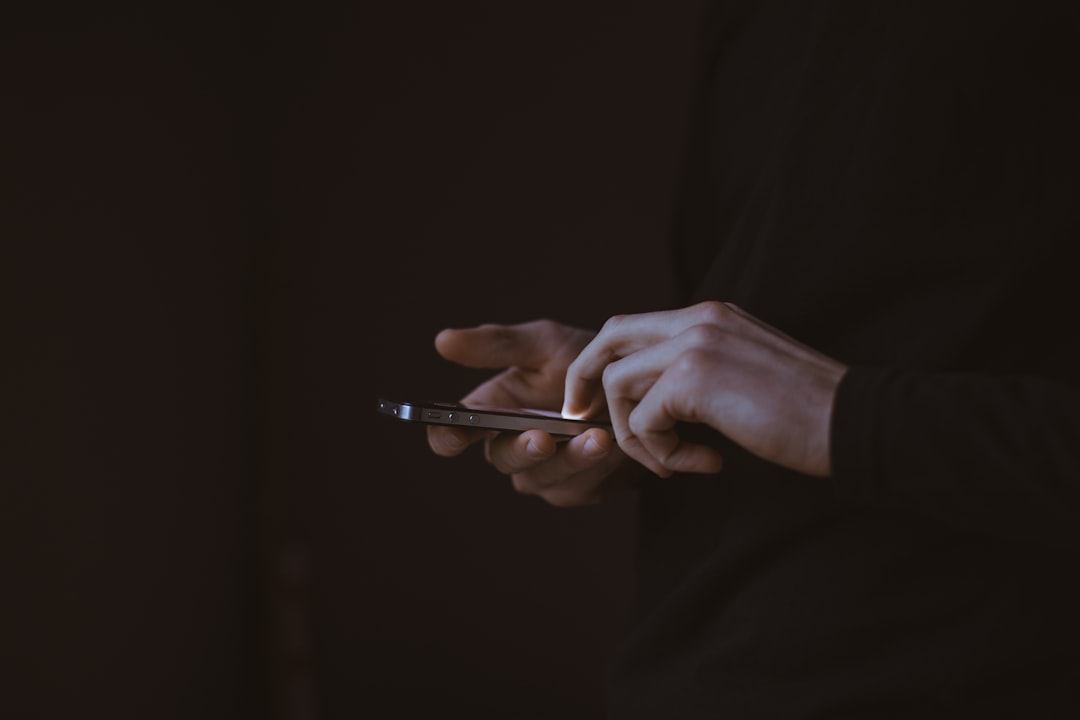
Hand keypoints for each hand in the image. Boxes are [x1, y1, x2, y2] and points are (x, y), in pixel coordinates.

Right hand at [428, 320, 630, 506]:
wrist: (639, 385)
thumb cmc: (584, 360)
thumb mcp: (544, 343)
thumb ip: (497, 344)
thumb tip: (442, 340)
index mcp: (491, 411)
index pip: (453, 432)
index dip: (447, 436)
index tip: (454, 433)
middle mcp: (510, 446)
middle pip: (501, 460)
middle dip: (522, 450)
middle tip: (542, 438)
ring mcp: (543, 472)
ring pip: (541, 478)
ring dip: (570, 460)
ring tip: (597, 436)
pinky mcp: (576, 488)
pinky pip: (578, 487)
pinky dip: (597, 467)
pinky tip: (616, 445)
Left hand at [562, 301, 847, 477]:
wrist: (853, 422)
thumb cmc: (806, 412)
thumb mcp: (744, 374)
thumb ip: (700, 373)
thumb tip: (654, 401)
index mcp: (710, 315)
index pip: (632, 327)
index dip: (602, 363)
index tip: (594, 402)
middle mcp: (698, 319)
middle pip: (609, 338)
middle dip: (585, 381)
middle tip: (582, 420)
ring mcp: (695, 343)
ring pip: (619, 384)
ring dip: (634, 434)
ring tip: (672, 462)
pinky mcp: (695, 378)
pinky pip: (644, 420)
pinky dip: (661, 453)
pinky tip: (702, 463)